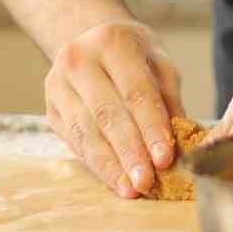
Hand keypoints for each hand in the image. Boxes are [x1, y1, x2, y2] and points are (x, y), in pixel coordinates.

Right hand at [44, 16, 184, 196]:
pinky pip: (75, 142)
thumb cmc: (134, 55)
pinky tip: (116, 182)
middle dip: (129, 152)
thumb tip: (181, 142)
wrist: (92, 42)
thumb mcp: (159, 64)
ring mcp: (58, 85)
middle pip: (107, 114)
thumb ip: (169, 100)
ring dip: (111, 165)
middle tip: (147, 182)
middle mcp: (78, 60)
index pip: (135, 91)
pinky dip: (98, 165)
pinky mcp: (51, 109)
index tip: (165, 158)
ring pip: (87, 132)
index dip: (150, 127)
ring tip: (132, 190)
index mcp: (111, 41)